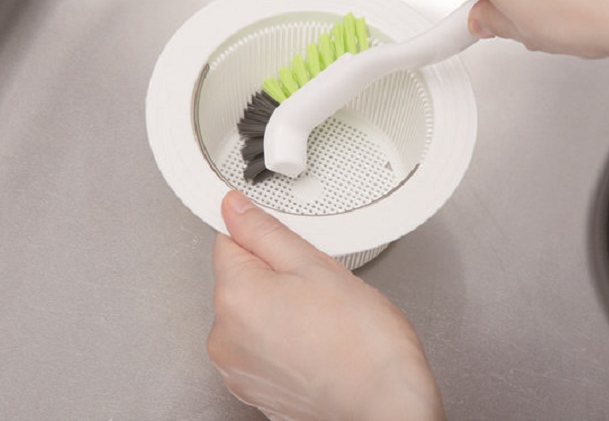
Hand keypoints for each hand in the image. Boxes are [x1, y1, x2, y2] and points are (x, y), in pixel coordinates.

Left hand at [207, 191, 444, 420]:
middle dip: (274, 276)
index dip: (264, 238)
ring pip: (251, 315)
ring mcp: (236, 368)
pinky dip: (281, 343)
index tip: (288, 249)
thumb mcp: (316, 265)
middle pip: (239, 280)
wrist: (385, 404)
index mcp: (235, 296)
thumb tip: (233, 207)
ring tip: (320, 322)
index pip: (228, 240)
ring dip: (277, 311)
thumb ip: (265, 231)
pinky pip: (258, 348)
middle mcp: (223, 336)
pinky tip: (315, 345)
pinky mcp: (252, 389)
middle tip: (318, 290)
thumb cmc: (362, 344)